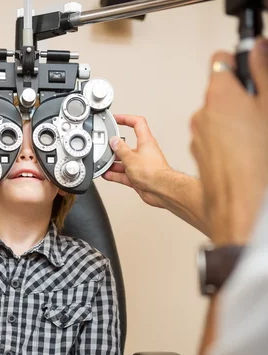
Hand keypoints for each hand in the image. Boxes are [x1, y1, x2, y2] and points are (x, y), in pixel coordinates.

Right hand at [102, 114, 172, 207]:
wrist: (160, 190)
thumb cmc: (153, 172)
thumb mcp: (131, 157)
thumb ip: (121, 149)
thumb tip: (114, 141)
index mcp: (145, 141)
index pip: (137, 123)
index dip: (126, 118)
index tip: (116, 118)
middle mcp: (144, 152)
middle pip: (128, 145)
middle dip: (116, 147)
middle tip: (106, 147)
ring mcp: (141, 165)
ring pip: (125, 161)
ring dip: (114, 163)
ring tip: (104, 164)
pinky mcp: (138, 177)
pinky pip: (124, 174)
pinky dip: (115, 174)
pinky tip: (108, 174)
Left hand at [191, 41, 267, 244]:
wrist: (241, 203)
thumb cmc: (256, 161)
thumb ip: (262, 71)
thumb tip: (257, 47)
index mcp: (219, 95)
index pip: (221, 62)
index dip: (237, 65)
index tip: (249, 73)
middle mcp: (201, 113)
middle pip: (218, 94)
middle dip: (237, 98)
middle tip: (257, 111)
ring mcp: (196, 135)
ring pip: (215, 117)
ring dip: (231, 121)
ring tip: (252, 138)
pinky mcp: (197, 154)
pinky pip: (211, 138)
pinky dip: (224, 140)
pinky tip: (241, 153)